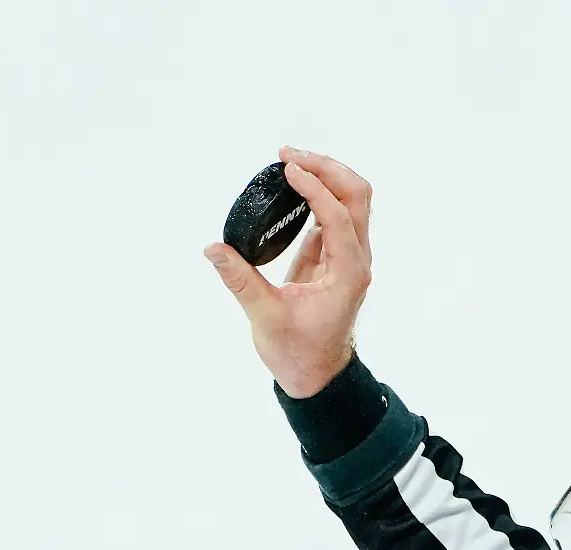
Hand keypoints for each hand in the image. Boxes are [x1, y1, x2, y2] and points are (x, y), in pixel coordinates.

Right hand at [204, 146, 373, 398]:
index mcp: (348, 273)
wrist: (317, 375)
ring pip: (352, 201)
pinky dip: (317, 193)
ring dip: (325, 175)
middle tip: (287, 154)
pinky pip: (334, 214)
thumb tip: (212, 247)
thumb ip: (240, 281)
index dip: (315, 188)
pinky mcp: (335, 256)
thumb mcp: (265, 318)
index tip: (286, 168)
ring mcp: (349, 256)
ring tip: (288, 160)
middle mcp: (356, 259)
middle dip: (327, 168)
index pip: (338, 217)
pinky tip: (291, 184)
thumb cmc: (297, 353)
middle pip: (357, 197)